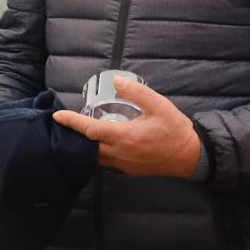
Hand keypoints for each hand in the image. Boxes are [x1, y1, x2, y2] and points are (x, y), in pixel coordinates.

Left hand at [52, 76, 202, 177]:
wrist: (191, 157)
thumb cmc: (176, 130)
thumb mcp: (160, 105)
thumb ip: (137, 92)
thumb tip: (117, 80)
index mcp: (125, 136)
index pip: (91, 129)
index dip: (72, 122)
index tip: (58, 116)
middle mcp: (119, 153)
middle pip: (87, 146)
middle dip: (73, 136)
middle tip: (61, 125)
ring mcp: (122, 164)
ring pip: (94, 157)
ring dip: (83, 146)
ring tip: (74, 134)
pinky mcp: (127, 169)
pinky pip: (104, 162)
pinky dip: (95, 153)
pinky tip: (95, 145)